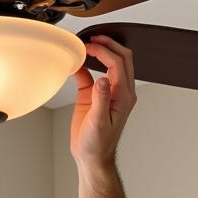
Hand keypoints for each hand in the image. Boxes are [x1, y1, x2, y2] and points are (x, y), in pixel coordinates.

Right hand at [70, 35, 135, 167]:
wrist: (92, 158)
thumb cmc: (98, 145)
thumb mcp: (99, 122)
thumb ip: (102, 99)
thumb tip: (103, 79)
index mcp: (123, 96)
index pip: (118, 63)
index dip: (105, 50)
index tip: (90, 45)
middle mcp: (119, 91)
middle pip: (120, 58)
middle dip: (107, 44)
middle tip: (91, 38)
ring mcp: (108, 92)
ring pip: (110, 63)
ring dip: (99, 52)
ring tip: (84, 46)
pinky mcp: (95, 96)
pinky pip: (91, 75)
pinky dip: (84, 66)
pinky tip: (74, 64)